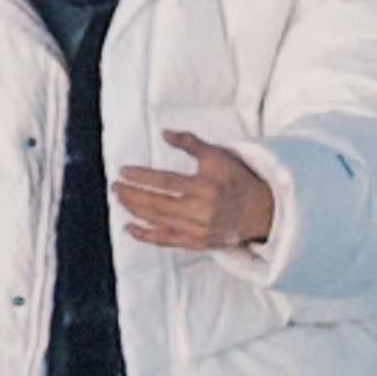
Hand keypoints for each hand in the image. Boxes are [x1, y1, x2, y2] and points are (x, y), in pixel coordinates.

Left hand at [113, 128, 275, 254]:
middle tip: (115, 187)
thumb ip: (190, 143)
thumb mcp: (217, 155)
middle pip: (157, 204)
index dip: (141, 177)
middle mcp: (200, 211)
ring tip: (121, 200)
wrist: (261, 211)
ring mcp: (198, 230)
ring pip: (159, 221)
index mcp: (205, 187)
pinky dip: (147, 236)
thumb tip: (164, 132)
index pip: (165, 181)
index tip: (122, 171)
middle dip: (132, 195)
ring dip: (135, 211)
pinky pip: (167, 241)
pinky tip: (130, 228)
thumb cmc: (237, 179)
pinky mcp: (197, 243)